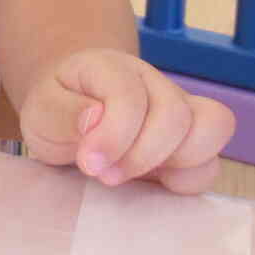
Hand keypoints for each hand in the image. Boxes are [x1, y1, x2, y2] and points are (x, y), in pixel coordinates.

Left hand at [17, 48, 233, 194]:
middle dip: (141, 155)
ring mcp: (179, 111)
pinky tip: (152, 184)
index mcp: (114, 69)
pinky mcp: (190, 143)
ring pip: (212, 128)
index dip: (112, 136)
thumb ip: (63, 112)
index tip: (88, 163)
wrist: (71, 109)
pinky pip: (211, 162)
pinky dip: (188, 180)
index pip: (130, 96)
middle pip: (176, 114)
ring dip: (174, 163)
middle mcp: (155, 84)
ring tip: (133, 177)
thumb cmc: (58, 108)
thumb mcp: (42, 109)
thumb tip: (94, 118)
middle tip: (104, 173)